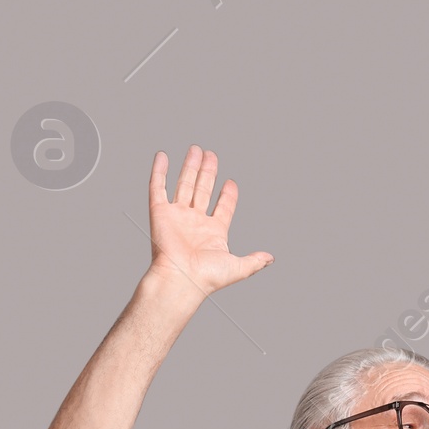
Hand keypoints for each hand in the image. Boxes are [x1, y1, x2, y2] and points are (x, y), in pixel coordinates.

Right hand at [146, 146, 272, 308]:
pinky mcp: (159, 212)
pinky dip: (159, 171)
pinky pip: (157, 187)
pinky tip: (162, 155)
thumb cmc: (207, 277)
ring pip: (184, 184)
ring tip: (196, 149)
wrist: (181, 279)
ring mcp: (177, 216)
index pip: (223, 207)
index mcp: (213, 232)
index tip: (231, 182)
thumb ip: (254, 261)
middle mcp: (195, 222)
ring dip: (190, 167)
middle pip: (203, 190)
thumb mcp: (238, 267)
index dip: (228, 195)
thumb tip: (270, 258)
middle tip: (211, 155)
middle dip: (207, 172)